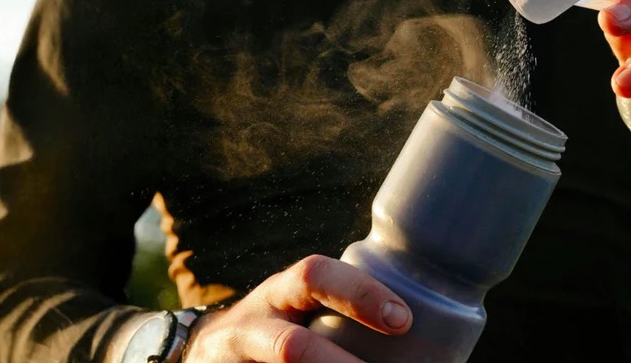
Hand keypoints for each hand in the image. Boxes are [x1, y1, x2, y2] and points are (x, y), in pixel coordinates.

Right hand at [184, 255, 411, 362]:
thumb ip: (343, 312)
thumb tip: (422, 335)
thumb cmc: (280, 325)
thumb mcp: (302, 307)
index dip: (360, 294)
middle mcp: (254, 324)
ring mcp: (237, 359)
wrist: (208, 352)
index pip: (315, 276)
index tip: (402, 321)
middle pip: (290, 345)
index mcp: (282, 294)